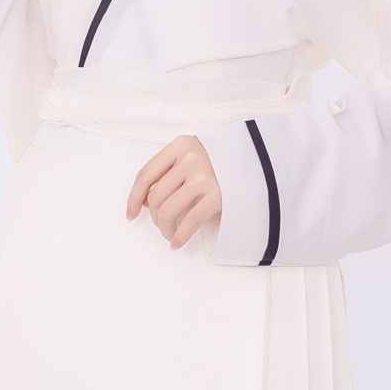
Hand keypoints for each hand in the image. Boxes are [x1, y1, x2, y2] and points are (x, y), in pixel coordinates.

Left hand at [127, 135, 221, 249]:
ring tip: (170, 234)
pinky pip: (190, 221)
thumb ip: (169, 171)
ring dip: (165, 228)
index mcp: (180, 146)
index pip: (146, 174)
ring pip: (168, 210)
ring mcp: (204, 177)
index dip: (134, 198)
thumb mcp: (192, 155)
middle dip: (154, 217)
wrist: (259, 161)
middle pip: (156, 197)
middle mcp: (190, 159)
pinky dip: (180, 236)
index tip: (131, 215)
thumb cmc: (221, 162)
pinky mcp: (218, 195)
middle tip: (162, 225)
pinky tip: (177, 243)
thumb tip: (143, 203)